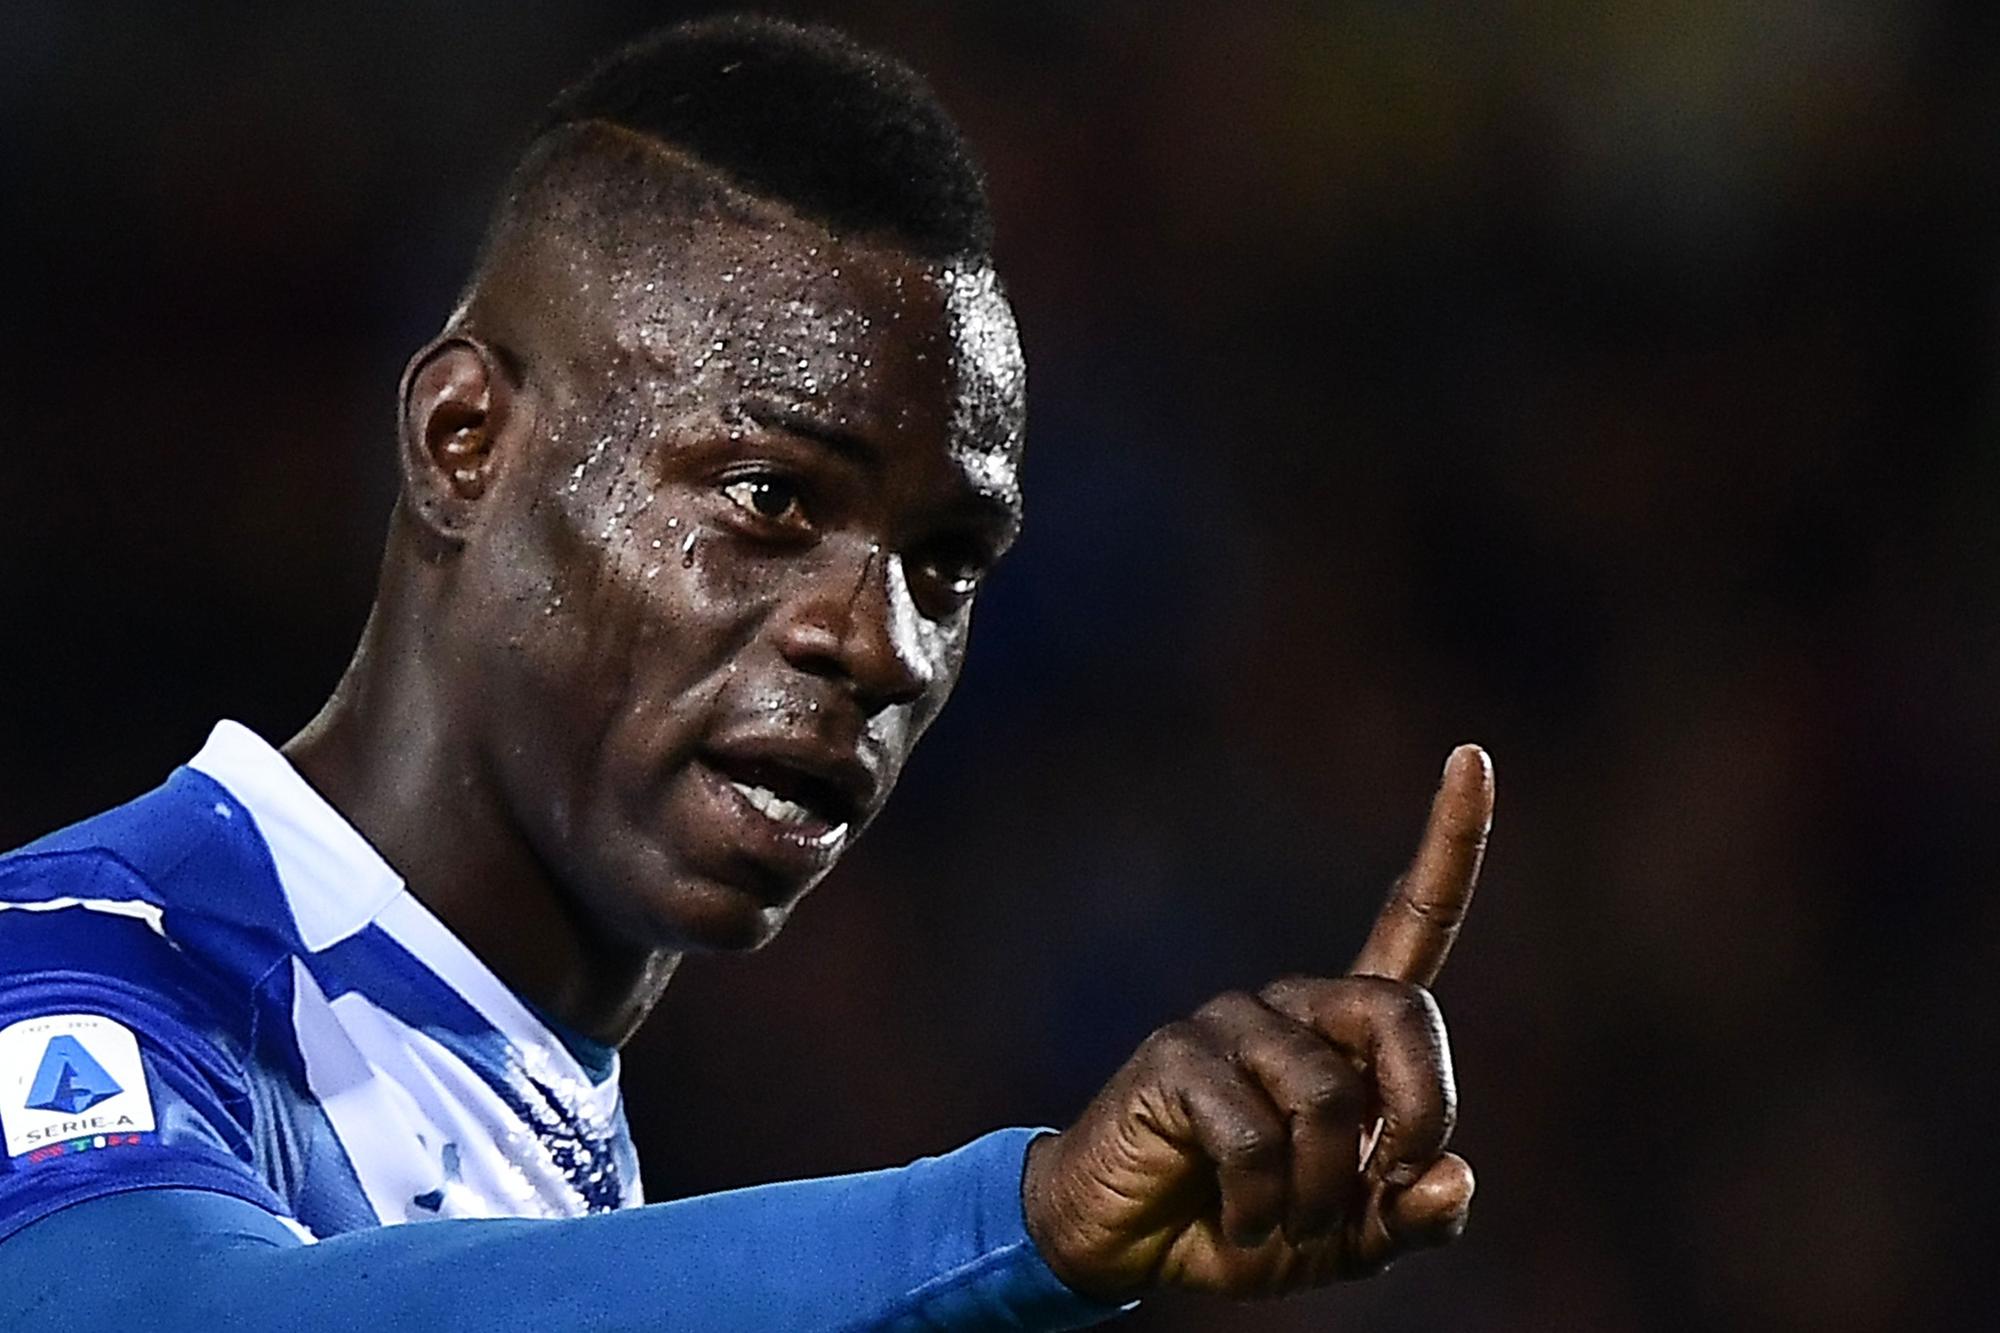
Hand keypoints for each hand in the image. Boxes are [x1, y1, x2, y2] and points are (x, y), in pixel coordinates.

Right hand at [1022, 745, 1492, 1301]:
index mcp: (1345, 1034)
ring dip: (1319, 1196)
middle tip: (1387, 1187)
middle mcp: (1293, 1008)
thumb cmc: (1245, 1223)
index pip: (1412, 923)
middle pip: (1399, 1012)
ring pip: (1327, 1099)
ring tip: (1278, 1225)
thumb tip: (1452, 1176)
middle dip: (1417, 1115)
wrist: (1127, 1248)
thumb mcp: (1347, 1238)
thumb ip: (1410, 1215)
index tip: (1474, 756)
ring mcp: (1229, 1024)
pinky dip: (1262, 1206)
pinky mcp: (1176, 1056)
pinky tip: (1234, 1220)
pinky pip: (1256, 1137)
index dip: (1449, 844)